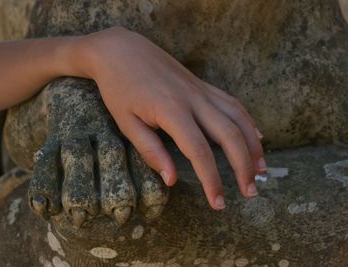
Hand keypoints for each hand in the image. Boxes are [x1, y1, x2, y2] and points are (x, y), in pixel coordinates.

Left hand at [72, 27, 266, 209]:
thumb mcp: (126, 122)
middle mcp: (194, 100)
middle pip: (230, 136)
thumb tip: (172, 180)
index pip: (200, 152)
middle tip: (250, 192)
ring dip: (253, 145)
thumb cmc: (119, 87)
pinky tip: (256, 136)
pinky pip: (233, 103)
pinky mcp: (203, 84)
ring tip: (261, 170)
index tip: (218, 203)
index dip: (212, 180)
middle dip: (244, 167)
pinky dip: (248, 121)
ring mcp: (201, 90)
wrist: (121, 50)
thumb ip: (151, 151)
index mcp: (172, 111)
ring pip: (238, 118)